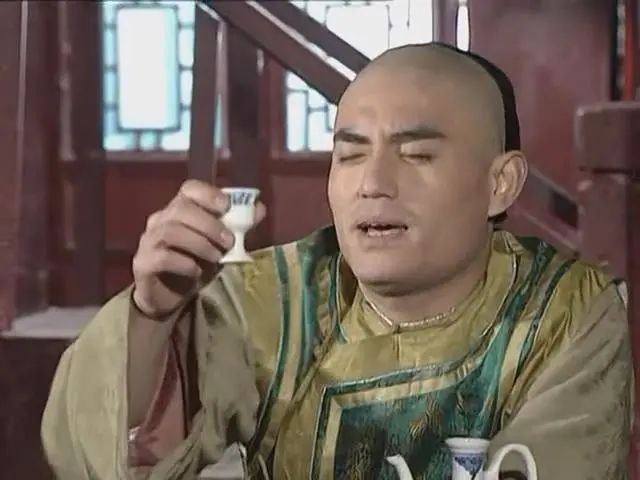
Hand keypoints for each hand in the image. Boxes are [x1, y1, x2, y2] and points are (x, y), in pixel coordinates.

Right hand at [132, 180, 265, 318]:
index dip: (208, 194)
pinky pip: (162, 257)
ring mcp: (148, 241)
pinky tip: (197, 272)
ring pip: (171, 231)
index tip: (226, 206)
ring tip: (217, 258)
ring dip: (200, 243)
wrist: (169, 298)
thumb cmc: (195, 264)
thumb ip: (238, 227)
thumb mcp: (221, 246)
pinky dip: (184, 263)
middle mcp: (160, 220)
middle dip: (209, 224)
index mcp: (179, 209)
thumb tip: (259, 208)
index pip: (188, 189)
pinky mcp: (143, 264)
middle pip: (181, 210)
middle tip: (229, 241)